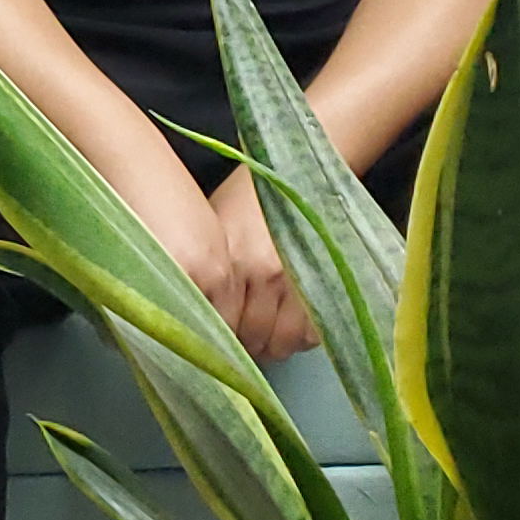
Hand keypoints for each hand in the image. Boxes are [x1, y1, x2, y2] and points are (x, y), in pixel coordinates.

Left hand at [205, 167, 315, 363]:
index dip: (216, 343)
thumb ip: (210, 277)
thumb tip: (194, 319)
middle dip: (243, 348)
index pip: (221, 327)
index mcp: (231, 262)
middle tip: (239, 341)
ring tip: (263, 335)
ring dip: (272, 346)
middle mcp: (265, 274)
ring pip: (283, 343)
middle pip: (252, 339)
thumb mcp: (212, 233)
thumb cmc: (241, 202)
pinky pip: (313, 335)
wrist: (292, 171)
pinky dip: (300, 338)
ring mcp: (299, 280)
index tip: (214, 343)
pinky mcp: (326, 285)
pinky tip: (288, 325)